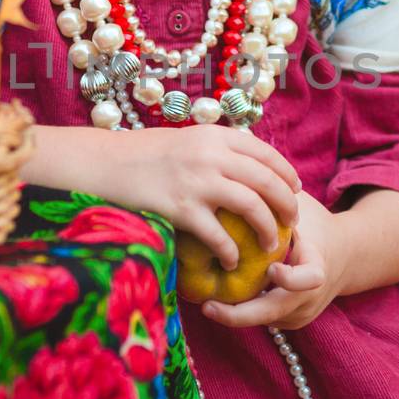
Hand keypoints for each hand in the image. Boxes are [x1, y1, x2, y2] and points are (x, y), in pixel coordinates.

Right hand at [103, 124, 301, 264]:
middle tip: (292, 222)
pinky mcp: (182, 209)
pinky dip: (231, 252)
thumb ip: (214, 149)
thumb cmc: (140, 155)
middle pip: (267, 181)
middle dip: (286, 204)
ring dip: (268, 229)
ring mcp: (198, 182)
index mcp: (214, 135)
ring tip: (270, 245)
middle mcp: (212, 155)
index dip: (286, 173)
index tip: (295, 189)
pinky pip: (219, 235)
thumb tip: (244, 165)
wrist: (103, 164)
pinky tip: (232, 262)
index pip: (265, 153)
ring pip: (252, 207)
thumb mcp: (185, 140)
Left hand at [200, 191, 350, 330]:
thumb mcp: (303, 212)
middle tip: (208, 307)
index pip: (309, 279)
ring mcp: (302, 313)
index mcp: (318, 267)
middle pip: (275, 313)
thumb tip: (236, 184)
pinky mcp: (292, 321)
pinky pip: (265, 319)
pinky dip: (244, 312)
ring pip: (265, 319)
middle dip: (240, 314)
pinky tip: (220, 303)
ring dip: (236, 314)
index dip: (290, 279)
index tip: (271, 269)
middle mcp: (311, 297)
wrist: (345, 256)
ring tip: (206, 304)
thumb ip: (276, 204)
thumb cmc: (316, 225)